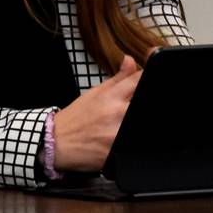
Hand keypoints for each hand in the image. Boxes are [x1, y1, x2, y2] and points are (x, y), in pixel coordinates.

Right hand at [52, 55, 141, 172]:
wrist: (56, 142)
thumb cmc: (75, 118)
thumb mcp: (94, 93)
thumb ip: (118, 79)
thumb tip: (131, 60)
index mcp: (111, 96)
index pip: (140, 80)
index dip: (152, 76)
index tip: (157, 78)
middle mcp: (117, 113)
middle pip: (147, 101)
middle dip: (150, 102)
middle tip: (139, 109)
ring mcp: (118, 134)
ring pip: (146, 124)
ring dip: (141, 122)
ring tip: (130, 125)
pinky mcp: (117, 153)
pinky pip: (137, 147)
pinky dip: (137, 144)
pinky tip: (126, 142)